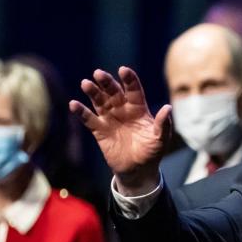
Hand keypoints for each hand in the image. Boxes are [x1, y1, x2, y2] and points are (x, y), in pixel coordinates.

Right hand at [70, 66, 170, 194]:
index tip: (123, 70)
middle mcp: (123, 110)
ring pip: (99, 101)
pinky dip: (81, 112)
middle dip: (106, 82)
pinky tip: (74, 104)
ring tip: (86, 83)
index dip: (129, 80)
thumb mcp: (161, 139)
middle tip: (99, 73)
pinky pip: (89, 119)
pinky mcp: (99, 130)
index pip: (133, 90)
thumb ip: (163, 124)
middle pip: (113, 92)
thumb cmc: (152, 152)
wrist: (138, 171)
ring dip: (92, 92)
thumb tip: (168, 108)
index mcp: (138, 108)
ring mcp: (110, 119)